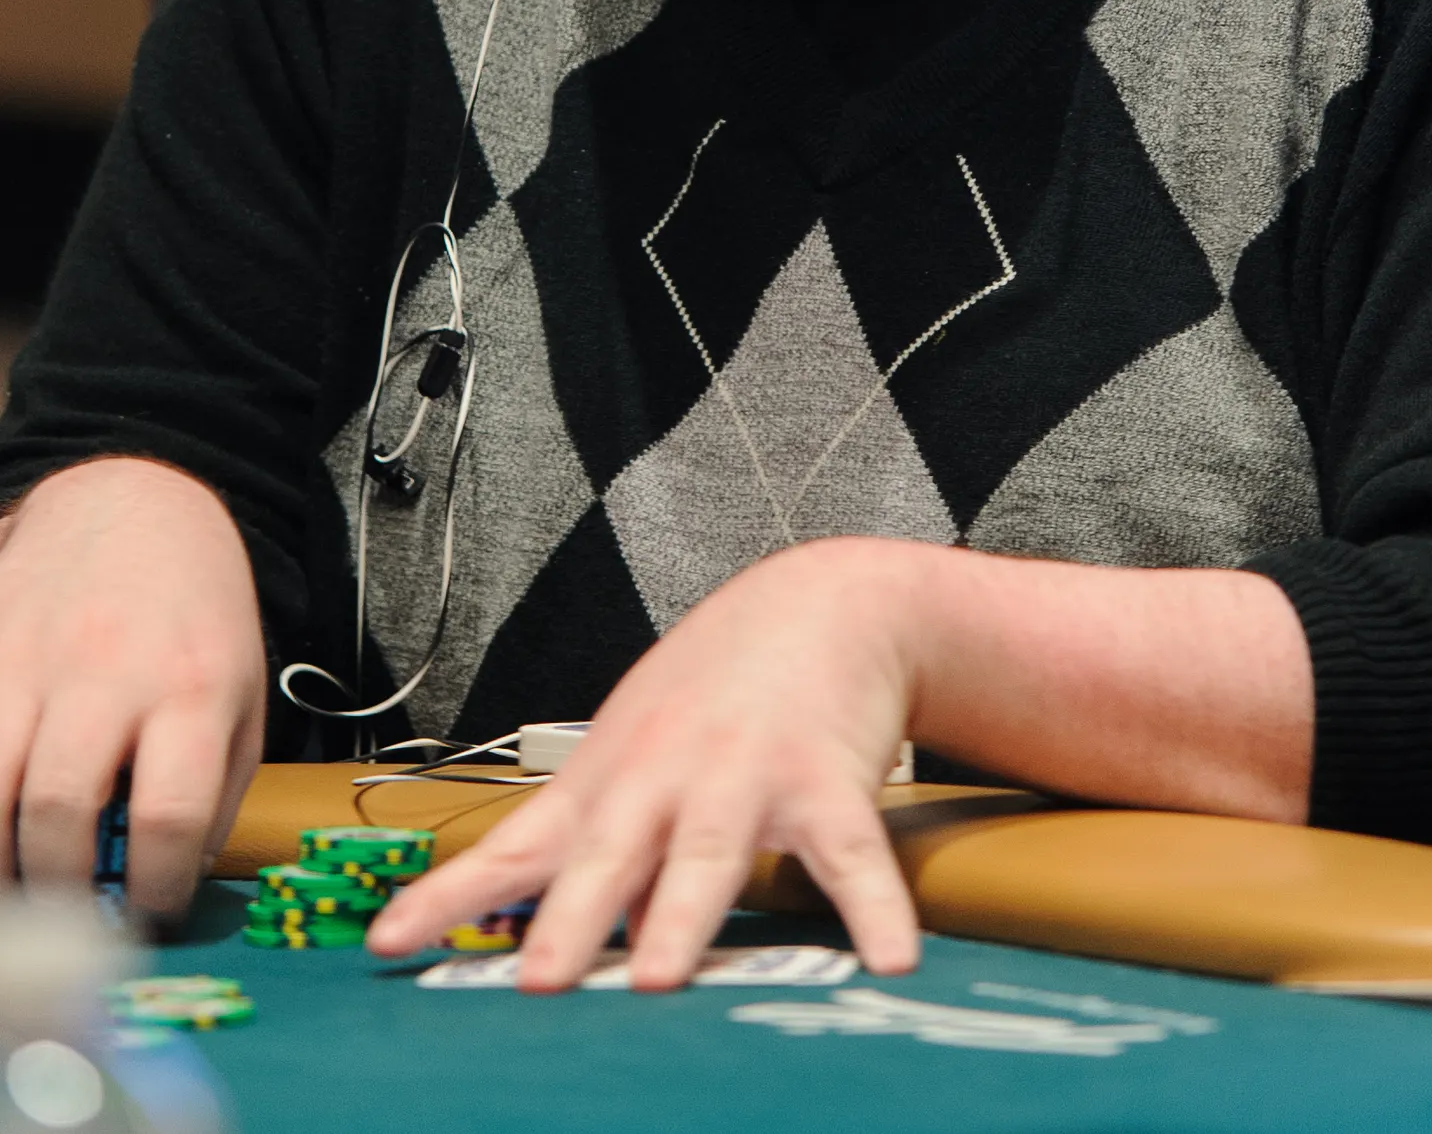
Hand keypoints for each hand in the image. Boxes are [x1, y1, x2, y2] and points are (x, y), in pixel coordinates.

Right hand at [0, 458, 266, 920]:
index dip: (152, 890)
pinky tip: (0, 819)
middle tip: (68, 912)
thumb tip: (172, 885)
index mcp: (194, 687)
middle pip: (58, 811)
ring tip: (20, 878)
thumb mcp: (241, 694)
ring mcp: (35, 655)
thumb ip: (215, 791)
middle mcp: (110, 670)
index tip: (146, 916)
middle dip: (56, 887)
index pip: (167, 815)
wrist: (138, 502)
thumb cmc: (196, 616)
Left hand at [368, 538, 926, 991]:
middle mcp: (665, 778)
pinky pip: (850, 856)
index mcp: (608, 783)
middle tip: (538, 982)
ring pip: (709, 851)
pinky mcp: (827, 782)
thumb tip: (547, 947)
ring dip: (682, 911)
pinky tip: (888, 962)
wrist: (817, 602)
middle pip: (608, 855)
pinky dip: (872, 909)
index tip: (389, 943)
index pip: (514, 847)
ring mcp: (745, 777)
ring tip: (663, 974)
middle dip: (570, 920)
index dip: (451, 896)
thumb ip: (589, 848)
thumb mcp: (630, 754)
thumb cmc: (712, 690)